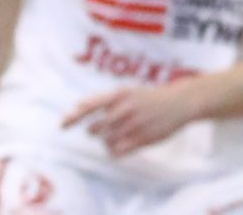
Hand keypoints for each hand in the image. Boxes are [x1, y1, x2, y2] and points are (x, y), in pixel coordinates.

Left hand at [64, 81, 203, 156]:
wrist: (181, 102)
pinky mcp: (143, 139)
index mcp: (120, 95)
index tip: (61, 126)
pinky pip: (117, 152)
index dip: (73, 117)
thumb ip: (102, 99)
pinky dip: (114, 151)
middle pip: (94, 129)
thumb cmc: (149, 97)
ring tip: (119, 135)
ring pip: (105, 142)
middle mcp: (125, 109)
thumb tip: (77, 105)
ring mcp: (134, 125)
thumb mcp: (127, 91)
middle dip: (96, 131)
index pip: (89, 107)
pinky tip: (122, 145)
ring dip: (107, 141)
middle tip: (108, 127)